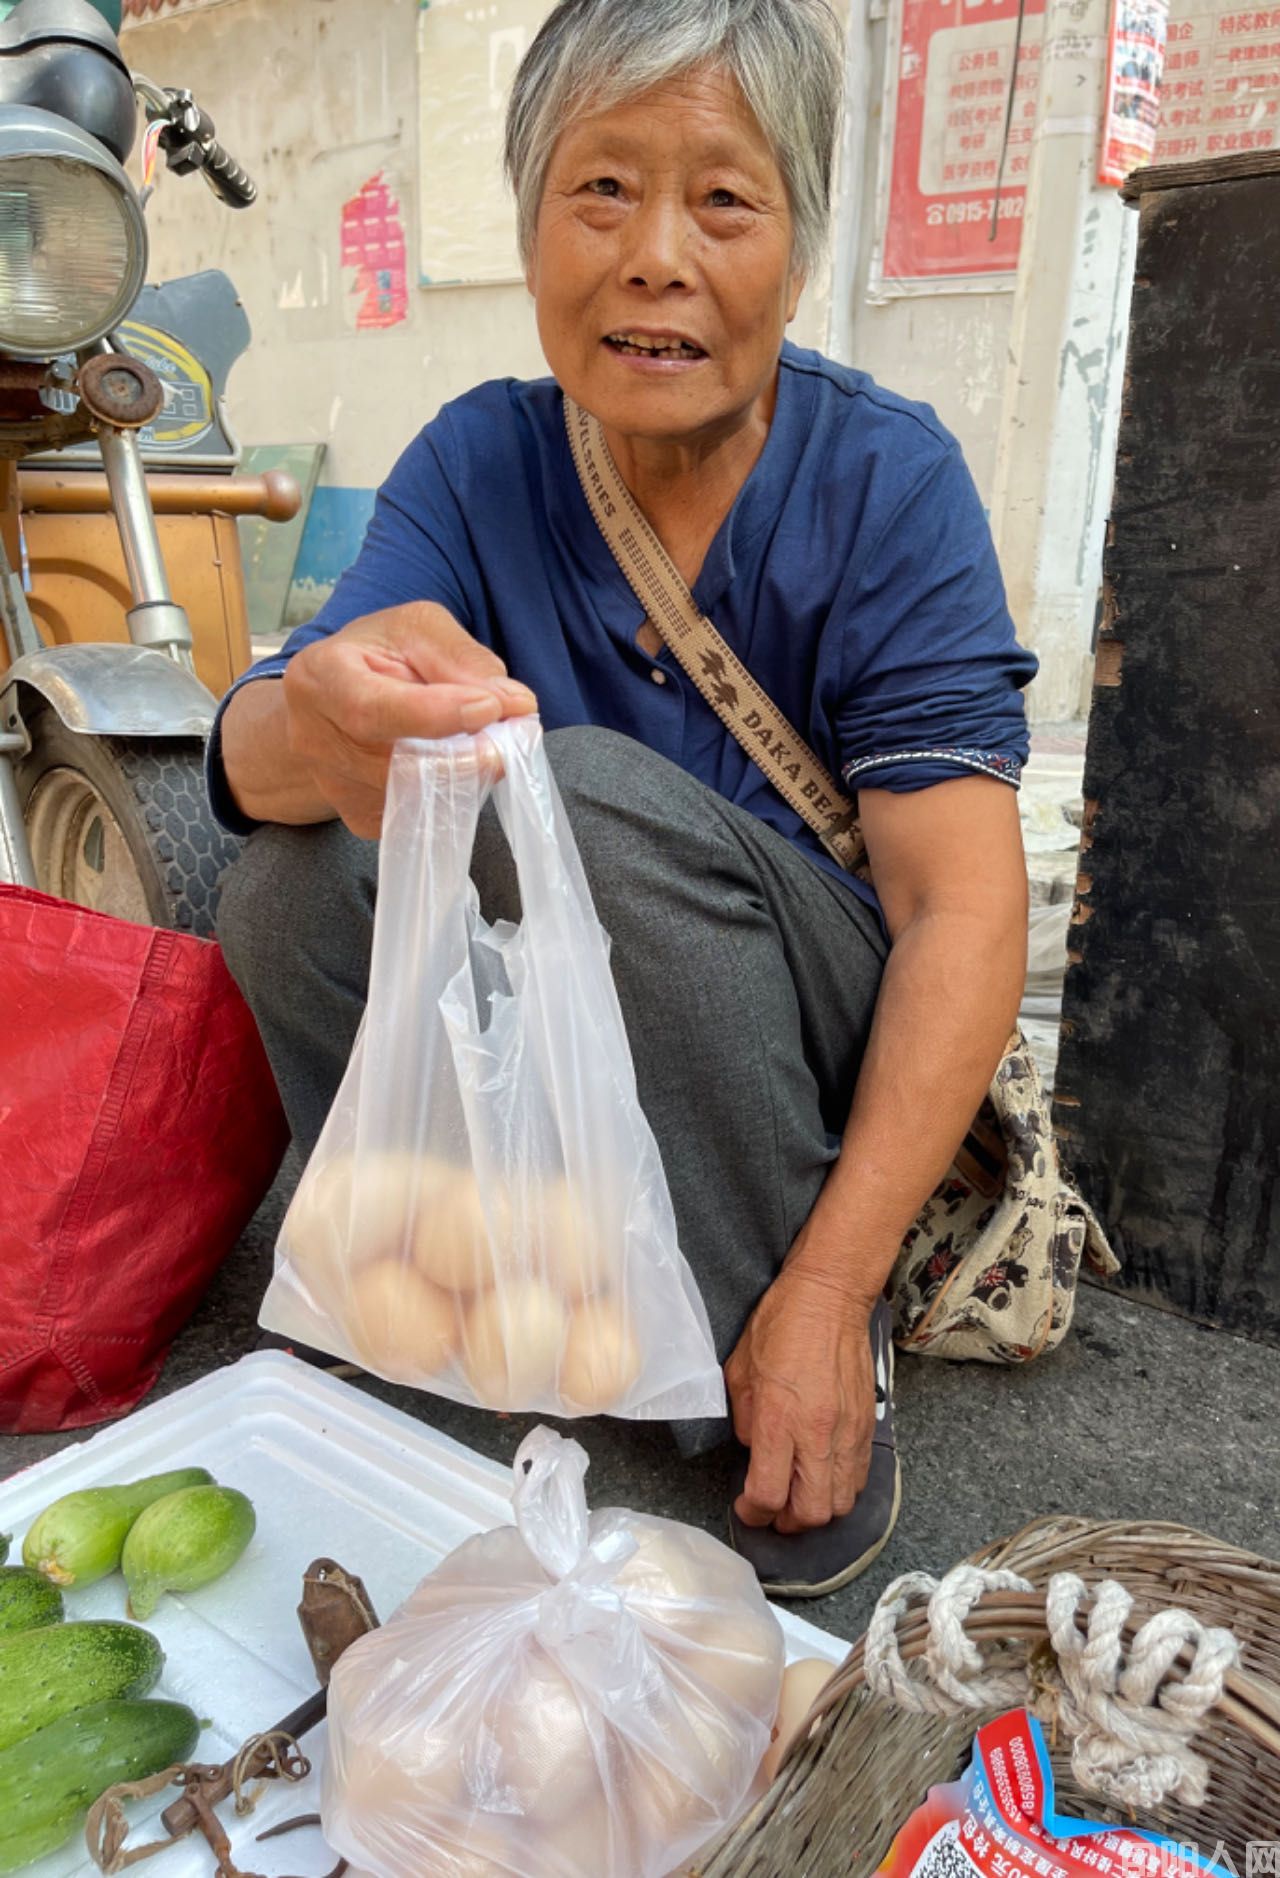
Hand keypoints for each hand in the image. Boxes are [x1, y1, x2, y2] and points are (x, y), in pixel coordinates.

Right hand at [281, 602, 536, 835]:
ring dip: (468, 773)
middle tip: (512, 738)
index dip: (434, 714)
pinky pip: (423, 815)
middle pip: (398, 767)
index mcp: (321, 678)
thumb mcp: (416, 629)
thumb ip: (462, 659)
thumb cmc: (376, 655)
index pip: (372, 709)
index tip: (489, 707)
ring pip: (420, 797)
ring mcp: (336, 788)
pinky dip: (455, 791)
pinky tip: (455, 762)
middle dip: (466, 756)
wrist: (335, 702)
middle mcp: (317, 741)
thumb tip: (514, 703)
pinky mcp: (363, 818)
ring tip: (482, 740)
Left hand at [725, 1264, 875, 1532]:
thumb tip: (756, 1450)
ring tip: (798, 1498)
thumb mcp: (740, 1370)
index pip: (768, 1494)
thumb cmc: (780, 1325)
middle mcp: (817, 1434)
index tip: (745, 1507)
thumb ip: (746, 1419)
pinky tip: (823, 1476)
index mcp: (779, 1420)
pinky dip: (841, 1489)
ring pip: (841, 1502)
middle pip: (811, 1513)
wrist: (830, 1297)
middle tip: (772, 1513)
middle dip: (787, 1524)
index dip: (753, 1513)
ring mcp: (847, 1432)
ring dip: (817, 1510)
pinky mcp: (867, 1424)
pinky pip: (859, 1477)